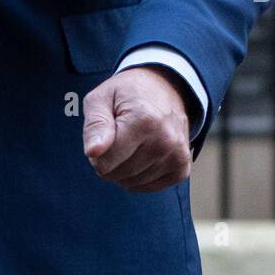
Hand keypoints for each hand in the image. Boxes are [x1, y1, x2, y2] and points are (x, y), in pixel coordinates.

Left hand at [82, 66, 192, 191]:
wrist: (164, 86)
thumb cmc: (126, 93)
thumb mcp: (101, 98)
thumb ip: (94, 124)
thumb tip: (92, 152)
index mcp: (143, 120)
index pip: (104, 162)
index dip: (96, 151)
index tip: (104, 133)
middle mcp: (165, 140)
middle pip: (118, 174)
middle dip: (110, 160)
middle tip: (117, 135)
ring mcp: (177, 156)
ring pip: (132, 183)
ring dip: (124, 168)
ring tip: (131, 142)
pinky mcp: (182, 168)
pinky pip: (150, 187)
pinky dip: (140, 176)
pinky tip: (142, 154)